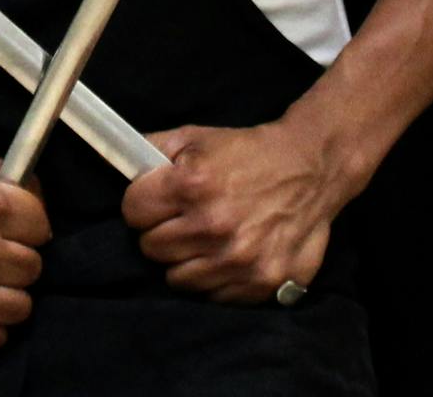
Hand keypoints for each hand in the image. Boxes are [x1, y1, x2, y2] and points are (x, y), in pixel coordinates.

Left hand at [124, 118, 357, 303]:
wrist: (311, 169)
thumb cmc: (249, 152)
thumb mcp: (197, 137)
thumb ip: (152, 151)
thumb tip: (121, 167)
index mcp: (192, 184)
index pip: (132, 213)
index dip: (141, 205)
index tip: (155, 203)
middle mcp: (213, 226)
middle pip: (151, 248)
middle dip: (161, 232)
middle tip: (183, 220)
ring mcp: (237, 259)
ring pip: (177, 278)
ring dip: (187, 260)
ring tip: (206, 238)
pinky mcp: (258, 283)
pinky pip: (212, 295)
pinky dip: (215, 278)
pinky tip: (228, 254)